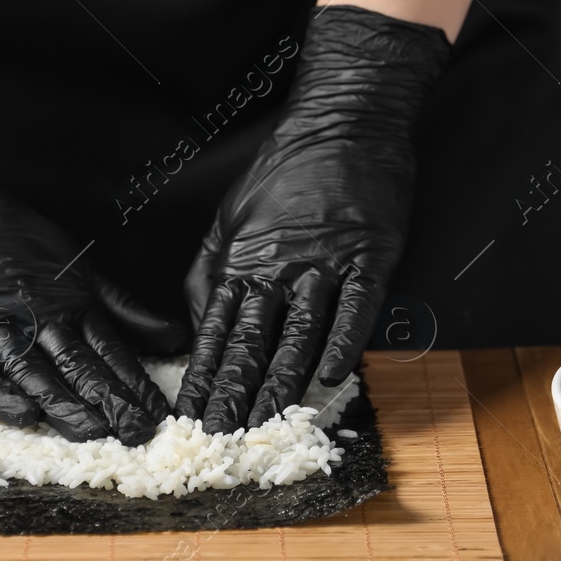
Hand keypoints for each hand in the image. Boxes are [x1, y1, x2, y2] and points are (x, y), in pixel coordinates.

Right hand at [0, 87, 186, 443]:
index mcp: (67, 303)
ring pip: (31, 369)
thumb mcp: (74, 264)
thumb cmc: (6, 230)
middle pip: (75, 365)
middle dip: (107, 401)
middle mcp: (34, 316)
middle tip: (133, 433)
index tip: (156, 414)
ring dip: (62, 402)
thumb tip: (173, 336)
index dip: (133, 383)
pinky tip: (19, 413)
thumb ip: (120, 306)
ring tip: (91, 431)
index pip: (108, 351)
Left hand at [174, 6, 450, 431]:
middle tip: (223, 436)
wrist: (343, 125)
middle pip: (252, 342)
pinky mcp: (368, 258)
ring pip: (298, 335)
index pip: (216, 331)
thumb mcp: (229, 217)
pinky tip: (329, 378)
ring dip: (280, 383)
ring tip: (267, 422)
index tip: (192, 414)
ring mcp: (325, 264)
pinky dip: (341, 344)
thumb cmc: (285, 170)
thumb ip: (211, 271)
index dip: (204, 376)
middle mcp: (279, 267)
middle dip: (235, 394)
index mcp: (242, 259)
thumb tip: (195, 322)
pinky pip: (353, 310)